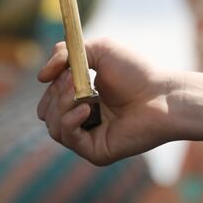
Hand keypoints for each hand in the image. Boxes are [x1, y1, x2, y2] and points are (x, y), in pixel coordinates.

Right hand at [36, 38, 202, 165]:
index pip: (50, 98)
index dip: (51, 85)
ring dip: (61, 105)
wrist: (163, 95)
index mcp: (83, 98)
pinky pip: (68, 138)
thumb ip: (67, 54)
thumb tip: (39, 76)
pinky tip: (87, 108)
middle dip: (55, 94)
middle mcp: (84, 119)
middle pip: (46, 113)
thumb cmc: (137, 72)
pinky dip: (70, 121)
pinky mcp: (96, 151)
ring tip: (83, 92)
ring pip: (53, 126)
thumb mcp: (99, 50)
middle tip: (72, 79)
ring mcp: (89, 137)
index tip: (60, 70)